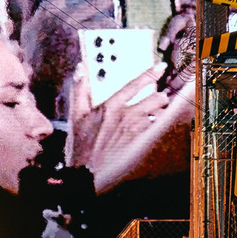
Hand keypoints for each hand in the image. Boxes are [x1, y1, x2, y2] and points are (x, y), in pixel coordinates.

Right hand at [67, 64, 194, 191]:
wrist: (87, 169)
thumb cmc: (81, 143)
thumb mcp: (76, 114)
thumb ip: (79, 89)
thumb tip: (80, 69)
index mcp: (112, 106)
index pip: (134, 85)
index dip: (149, 74)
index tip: (160, 68)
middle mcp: (127, 116)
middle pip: (155, 100)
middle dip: (160, 97)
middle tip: (159, 97)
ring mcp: (135, 131)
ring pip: (158, 115)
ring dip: (159, 112)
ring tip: (156, 112)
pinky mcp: (139, 143)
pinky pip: (154, 130)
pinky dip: (156, 126)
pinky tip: (152, 126)